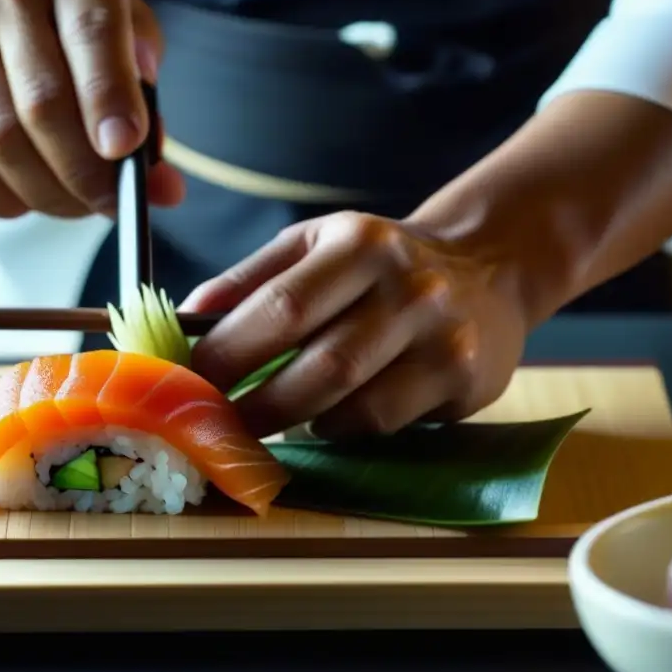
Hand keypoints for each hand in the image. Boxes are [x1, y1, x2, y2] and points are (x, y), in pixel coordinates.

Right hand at [0, 0, 184, 218]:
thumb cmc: (61, 26)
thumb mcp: (119, 36)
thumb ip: (144, 102)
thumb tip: (162, 188)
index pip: (91, 31)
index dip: (109, 99)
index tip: (126, 152)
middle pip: (38, 107)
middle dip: (82, 175)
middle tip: (107, 204)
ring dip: (37, 198)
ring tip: (65, 204)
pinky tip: (15, 199)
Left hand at [180, 212, 529, 438]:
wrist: (488, 269)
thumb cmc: (381, 262)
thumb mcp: (316, 246)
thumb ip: (251, 280)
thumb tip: (183, 320)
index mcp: (359, 244)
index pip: (283, 307)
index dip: (228, 353)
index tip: (187, 383)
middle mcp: (409, 287)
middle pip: (320, 367)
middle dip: (256, 406)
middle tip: (214, 425)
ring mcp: (443, 339)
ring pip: (355, 408)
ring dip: (299, 421)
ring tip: (269, 416)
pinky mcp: (465, 381)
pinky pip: (386, 424)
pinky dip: (343, 427)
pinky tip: (330, 414)